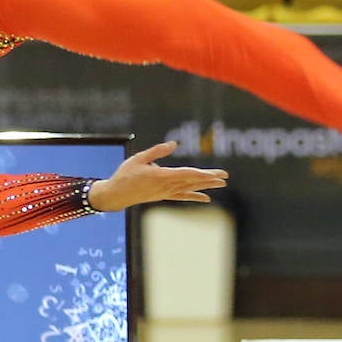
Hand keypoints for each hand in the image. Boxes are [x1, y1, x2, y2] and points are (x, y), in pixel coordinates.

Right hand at [87, 141, 227, 212]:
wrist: (116, 195)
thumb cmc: (125, 174)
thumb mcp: (138, 158)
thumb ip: (157, 151)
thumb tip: (173, 144)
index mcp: (161, 175)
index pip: (187, 174)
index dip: (203, 174)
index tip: (216, 174)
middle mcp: (166, 186)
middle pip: (192, 182)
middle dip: (209, 179)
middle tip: (225, 176)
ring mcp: (166, 192)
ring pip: (190, 189)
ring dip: (206, 186)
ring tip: (221, 184)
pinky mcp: (163, 196)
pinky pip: (182, 197)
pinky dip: (195, 197)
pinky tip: (206, 198)